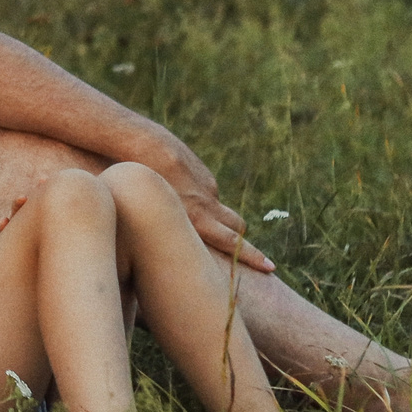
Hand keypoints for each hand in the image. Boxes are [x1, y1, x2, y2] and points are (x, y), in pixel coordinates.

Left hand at [151, 140, 268, 273]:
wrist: (144, 144)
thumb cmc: (141, 184)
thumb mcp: (154, 213)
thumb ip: (171, 226)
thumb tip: (173, 245)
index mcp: (194, 217)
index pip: (231, 242)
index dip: (252, 256)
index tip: (270, 267)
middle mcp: (206, 204)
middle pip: (237, 226)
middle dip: (241, 238)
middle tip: (242, 251)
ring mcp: (207, 188)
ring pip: (220, 210)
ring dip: (215, 218)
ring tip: (195, 221)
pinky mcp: (204, 174)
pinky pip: (206, 193)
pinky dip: (199, 198)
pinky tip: (180, 194)